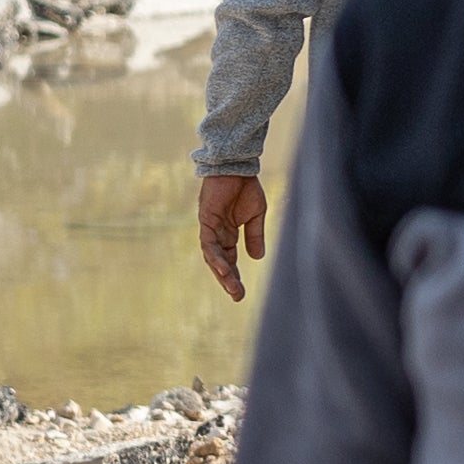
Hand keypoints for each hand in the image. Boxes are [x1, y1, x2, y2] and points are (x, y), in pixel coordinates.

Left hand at [195, 167, 266, 300]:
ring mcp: (210, 228)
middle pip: (220, 262)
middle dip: (228, 280)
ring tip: (232, 288)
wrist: (236, 166)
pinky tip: (224, 269)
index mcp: (228, 233)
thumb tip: (257, 258)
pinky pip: (208, 243)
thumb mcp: (256, 215)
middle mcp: (217, 233)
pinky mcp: (206, 221)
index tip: (241, 294)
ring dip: (222, 273)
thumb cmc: (245, 186)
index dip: (235, 277)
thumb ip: (254, 236)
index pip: (230, 260)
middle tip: (238, 297)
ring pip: (212, 256)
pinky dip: (215, 257)